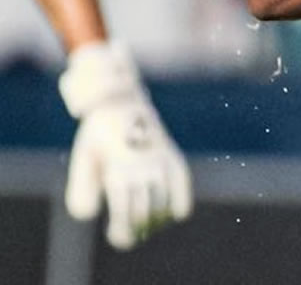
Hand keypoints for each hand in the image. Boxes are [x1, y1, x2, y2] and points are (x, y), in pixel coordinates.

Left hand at [59, 43, 191, 248]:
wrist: (120, 99)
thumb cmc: (98, 133)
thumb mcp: (84, 157)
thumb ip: (82, 187)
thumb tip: (89, 216)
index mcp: (119, 167)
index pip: (126, 211)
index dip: (123, 231)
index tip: (118, 238)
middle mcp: (143, 165)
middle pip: (145, 210)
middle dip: (137, 229)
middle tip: (127, 237)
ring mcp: (160, 158)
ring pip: (164, 200)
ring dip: (157, 220)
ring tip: (147, 227)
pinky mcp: (172, 153)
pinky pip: (183, 181)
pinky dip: (182, 200)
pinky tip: (177, 214)